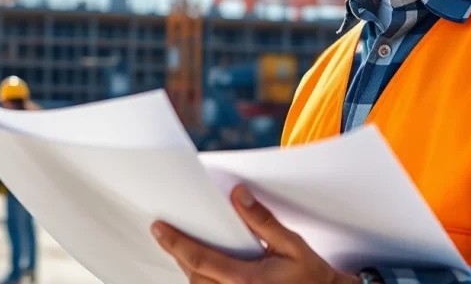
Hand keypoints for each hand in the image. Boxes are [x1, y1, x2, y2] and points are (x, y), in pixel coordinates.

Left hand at [151, 185, 358, 283]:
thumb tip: (238, 195)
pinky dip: (201, 277)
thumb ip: (263, 221)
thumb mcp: (292, 244)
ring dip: (188, 265)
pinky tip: (200, 263)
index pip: (201, 260)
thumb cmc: (311, 275)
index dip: (176, 243)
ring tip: (180, 243)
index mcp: (247, 281)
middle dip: (178, 252)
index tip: (159, 227)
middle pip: (193, 274)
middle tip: (164, 231)